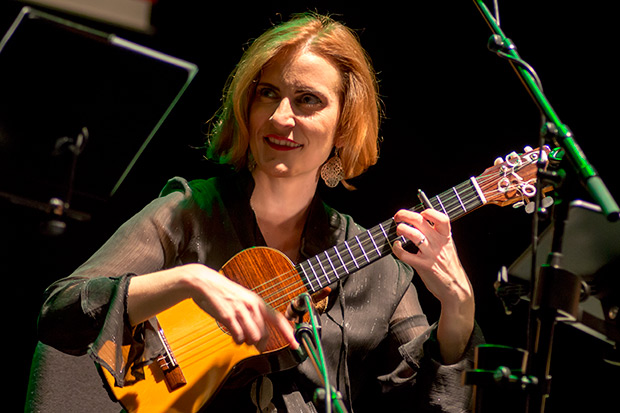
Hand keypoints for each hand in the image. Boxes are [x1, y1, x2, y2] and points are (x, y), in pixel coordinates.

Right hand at [188, 264, 298, 350]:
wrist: (206, 283)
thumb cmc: (224, 293)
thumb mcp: (244, 299)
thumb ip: (254, 314)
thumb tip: (261, 335)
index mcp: (258, 302)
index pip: (278, 319)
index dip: (288, 333)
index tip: (295, 344)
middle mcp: (252, 306)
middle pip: (264, 334)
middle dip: (260, 344)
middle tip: (254, 345)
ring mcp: (240, 312)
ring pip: (253, 338)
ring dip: (247, 342)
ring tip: (240, 336)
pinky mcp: (228, 317)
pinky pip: (238, 337)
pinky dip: (236, 340)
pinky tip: (232, 333)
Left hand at [392, 209, 473, 362]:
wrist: (455, 288)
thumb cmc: (449, 266)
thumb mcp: (448, 247)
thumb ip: (438, 235)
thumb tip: (422, 221)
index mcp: (446, 237)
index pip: (441, 218)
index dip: (429, 212)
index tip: (421, 212)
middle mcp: (438, 243)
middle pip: (420, 221)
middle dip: (405, 215)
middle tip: (398, 216)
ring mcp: (430, 254)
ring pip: (412, 234)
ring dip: (401, 229)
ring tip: (398, 230)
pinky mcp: (422, 265)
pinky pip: (404, 254)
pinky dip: (397, 248)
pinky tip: (396, 246)